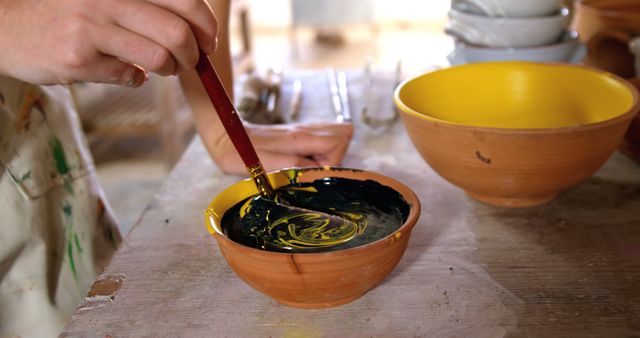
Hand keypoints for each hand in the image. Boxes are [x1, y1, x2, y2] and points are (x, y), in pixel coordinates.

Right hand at [0, 0, 216, 85]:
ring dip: (169, 69)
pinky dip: (135, 78)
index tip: (208, 41)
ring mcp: (91, 28)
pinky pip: (129, 76)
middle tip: (189, 61)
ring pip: (159, 58)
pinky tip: (125, 71)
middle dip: (193, 54)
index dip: (206, 25)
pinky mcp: (77, 59)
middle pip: (178, 32)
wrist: (8, 26)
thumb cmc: (69, 11)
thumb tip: (198, 27)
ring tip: (161, 67)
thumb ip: (147, 5)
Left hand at [211, 122, 353, 174]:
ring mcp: (303, 129)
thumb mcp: (267, 166)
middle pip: (344, 133)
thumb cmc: (243, 154)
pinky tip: (307, 158)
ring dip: (332, 152)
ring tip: (312, 164)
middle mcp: (305, 130)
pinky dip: (324, 149)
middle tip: (315, 167)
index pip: (338, 142)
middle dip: (337, 155)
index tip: (313, 172)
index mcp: (299, 137)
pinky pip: (325, 135)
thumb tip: (320, 170)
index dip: (332, 162)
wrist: (226, 136)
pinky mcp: (300, 132)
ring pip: (338, 132)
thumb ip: (296, 165)